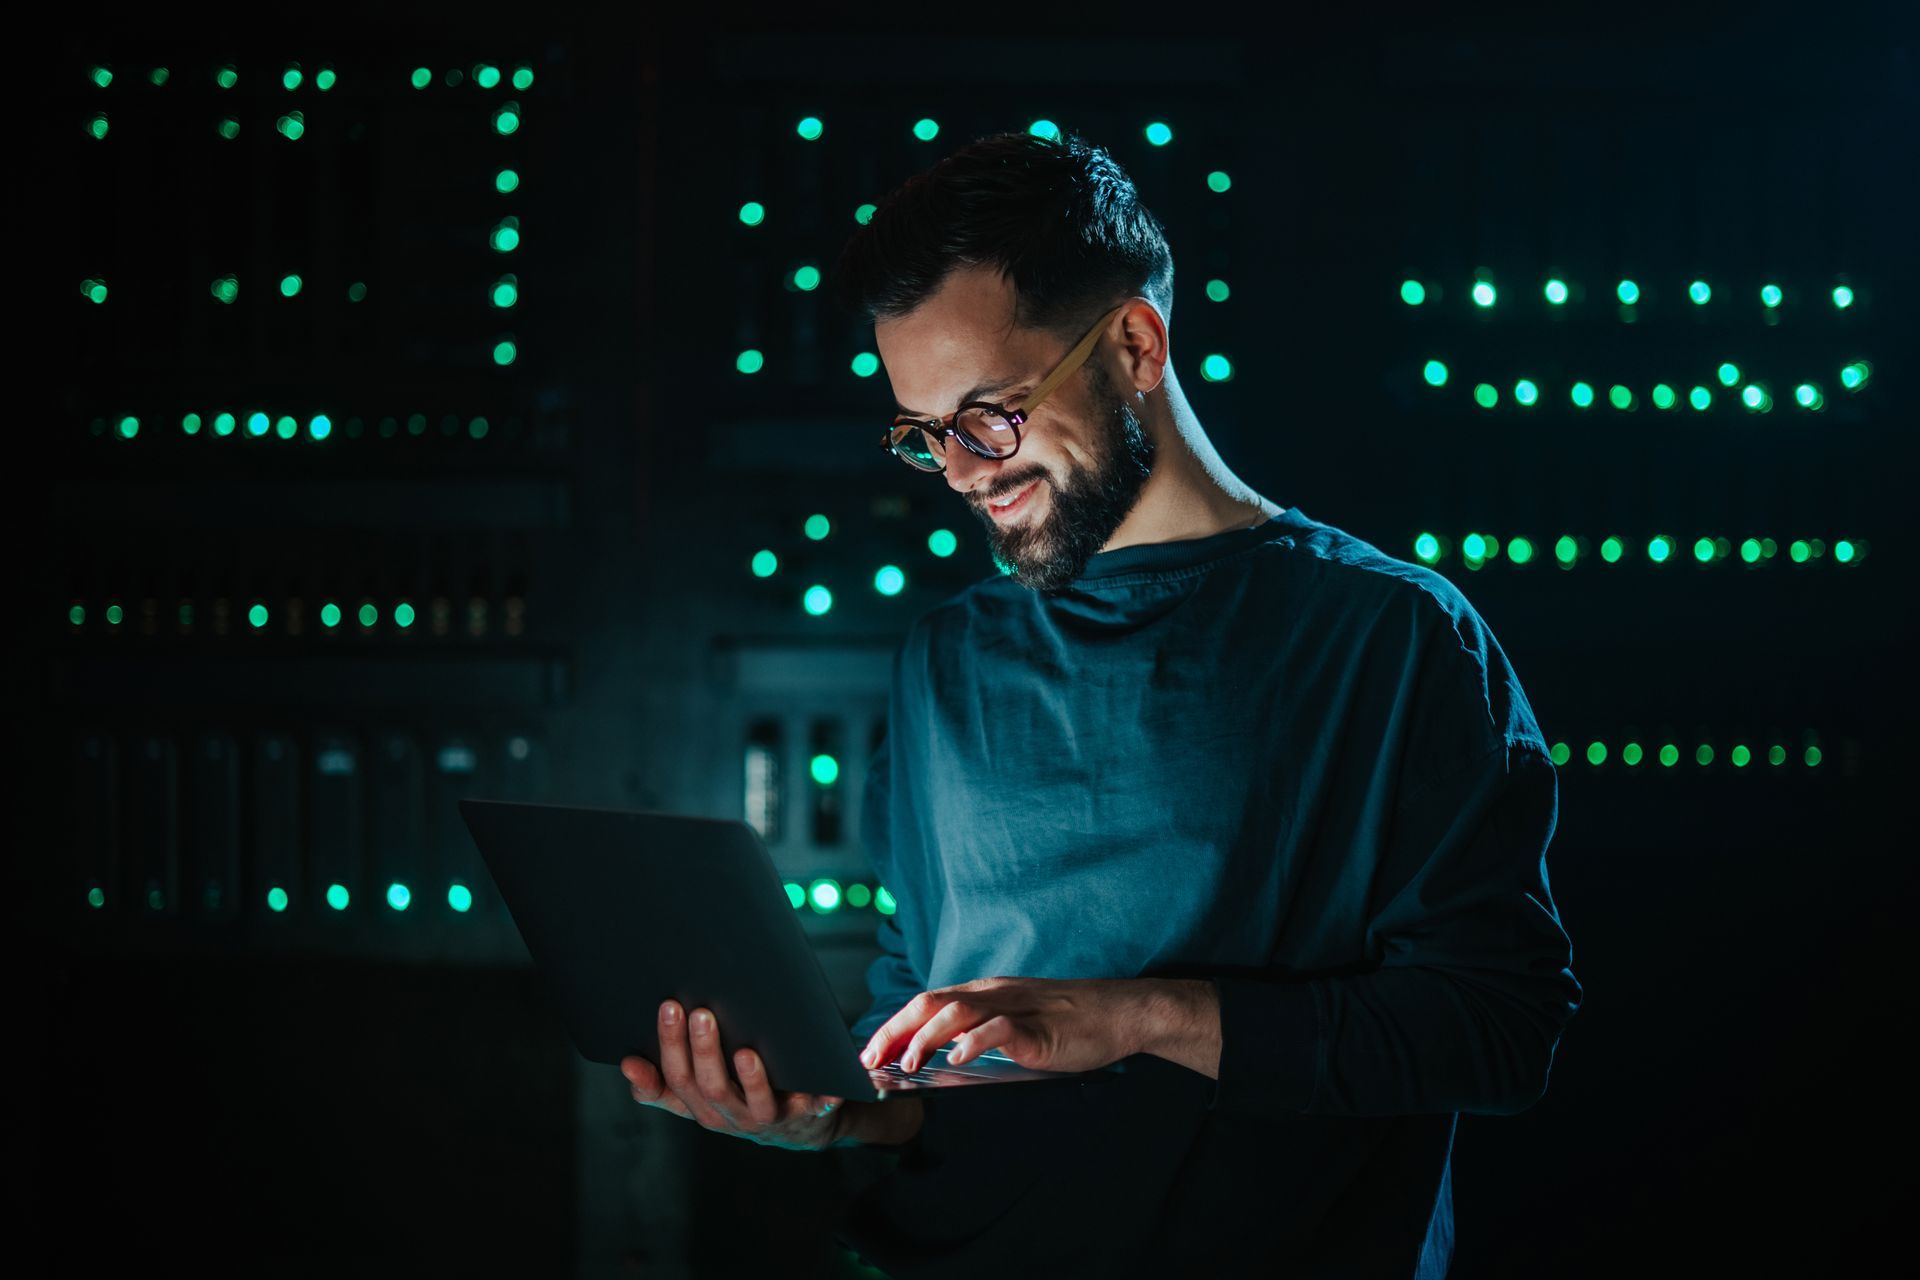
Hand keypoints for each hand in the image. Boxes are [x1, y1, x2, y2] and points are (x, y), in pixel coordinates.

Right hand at [621, 999, 845, 1151]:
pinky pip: (816, 1106)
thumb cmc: (741, 1096)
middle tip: (699, 1012)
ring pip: (755, 1103)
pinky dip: (821, 1095)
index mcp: (703, 1106)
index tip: (658, 1020)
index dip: (664, 1056)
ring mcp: (771, 1118)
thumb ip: (662, 1085)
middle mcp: (733, 1116)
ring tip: (746, 1052)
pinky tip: (827, 1078)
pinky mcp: (809, 1114)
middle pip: (711, 1088)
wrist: (801, 1125)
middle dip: (703, 1051)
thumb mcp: (698, 1095)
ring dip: (752, 1080)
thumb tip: (627, 1064)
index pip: (676, 1083)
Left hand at [860, 976, 1153, 1075]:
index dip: (893, 1026)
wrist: (1118, 1013)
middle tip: (871, 1060)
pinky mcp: (1037, 1027)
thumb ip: (980, 1034)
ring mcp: (1015, 1008)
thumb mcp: (1014, 1023)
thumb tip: (941, 1057)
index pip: (927, 1003)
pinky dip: (973, 1043)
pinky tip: (956, 1061)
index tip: (869, 1052)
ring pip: (957, 1012)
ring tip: (907, 1065)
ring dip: (925, 1038)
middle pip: (931, 1003)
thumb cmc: (1068, 1023)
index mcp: (985, 993)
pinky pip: (998, 1029)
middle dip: (895, 1031)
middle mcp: (993, 994)